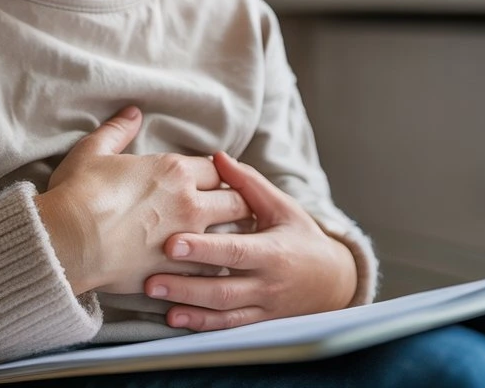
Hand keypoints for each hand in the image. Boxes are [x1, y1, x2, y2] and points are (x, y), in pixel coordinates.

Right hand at [36, 108, 252, 295]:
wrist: (70, 241)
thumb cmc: (79, 192)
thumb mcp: (94, 150)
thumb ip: (118, 129)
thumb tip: (132, 112)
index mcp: (174, 171)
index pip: (216, 168)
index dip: (216, 173)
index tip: (212, 179)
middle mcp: (189, 203)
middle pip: (235, 202)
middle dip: (236, 202)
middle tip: (230, 208)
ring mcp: (188, 240)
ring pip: (232, 237)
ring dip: (231, 236)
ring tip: (226, 240)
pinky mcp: (179, 271)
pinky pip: (213, 269)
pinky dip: (214, 266)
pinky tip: (206, 266)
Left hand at [144, 152, 357, 330]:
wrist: (334, 281)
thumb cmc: (300, 235)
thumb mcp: (281, 206)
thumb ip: (248, 182)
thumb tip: (218, 157)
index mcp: (273, 252)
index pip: (235, 251)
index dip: (203, 250)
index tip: (171, 243)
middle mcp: (268, 284)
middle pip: (223, 289)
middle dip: (185, 285)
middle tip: (150, 278)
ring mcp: (263, 307)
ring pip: (222, 311)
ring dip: (187, 306)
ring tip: (154, 294)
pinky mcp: (258, 321)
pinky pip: (228, 326)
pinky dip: (201, 324)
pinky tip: (175, 318)